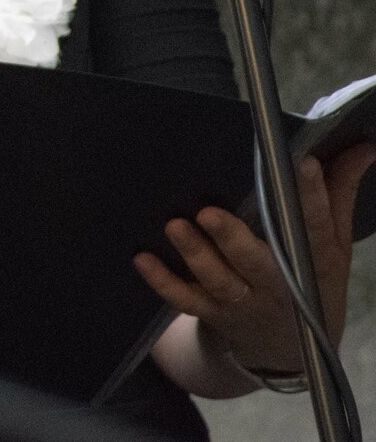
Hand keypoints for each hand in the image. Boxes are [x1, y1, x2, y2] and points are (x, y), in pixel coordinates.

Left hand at [135, 142, 375, 375]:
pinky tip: (142, 259)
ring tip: (175, 226)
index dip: (313, 196)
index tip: (303, 162)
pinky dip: (162, 282)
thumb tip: (362, 146)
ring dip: (195, 255)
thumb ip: (338, 194)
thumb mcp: (333, 246)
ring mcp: (242, 300)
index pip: (316, 227)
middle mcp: (277, 283)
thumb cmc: (310, 284)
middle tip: (210, 212)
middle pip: (257, 262)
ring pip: (218, 280)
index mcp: (312, 261)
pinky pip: (185, 299)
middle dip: (234, 240)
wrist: (288, 350)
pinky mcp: (212, 311)